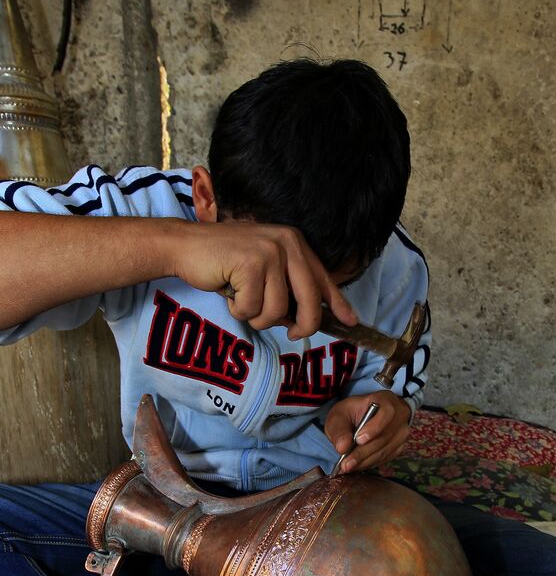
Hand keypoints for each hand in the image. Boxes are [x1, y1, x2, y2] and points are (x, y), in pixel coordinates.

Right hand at [175, 219, 356, 337]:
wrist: (185, 247)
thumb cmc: (223, 262)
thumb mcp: (263, 269)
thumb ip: (286, 287)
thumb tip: (305, 319)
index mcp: (294, 242)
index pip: (323, 278)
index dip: (338, 303)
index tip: (351, 321)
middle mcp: (286, 243)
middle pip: (309, 300)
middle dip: (302, 324)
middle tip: (291, 333)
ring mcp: (269, 252)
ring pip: (277, 310)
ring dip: (257, 316)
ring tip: (242, 298)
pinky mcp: (250, 264)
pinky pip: (252, 309)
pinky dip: (238, 310)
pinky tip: (228, 291)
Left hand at [325, 391, 410, 473]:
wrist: (366, 416)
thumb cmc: (353, 412)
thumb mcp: (340, 414)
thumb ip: (339, 429)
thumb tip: (342, 448)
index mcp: (387, 401)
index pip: (387, 413)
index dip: (374, 428)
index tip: (358, 440)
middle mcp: (400, 416)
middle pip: (385, 437)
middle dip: (363, 452)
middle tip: (346, 463)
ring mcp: (401, 432)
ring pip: (385, 450)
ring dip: (365, 461)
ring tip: (347, 467)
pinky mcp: (399, 446)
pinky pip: (386, 457)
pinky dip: (370, 463)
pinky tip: (357, 465)